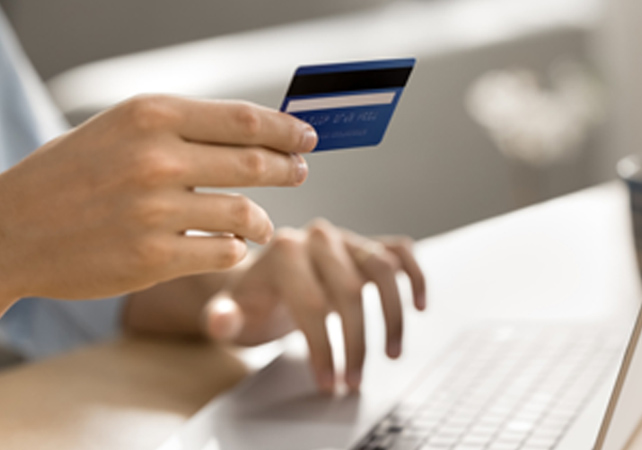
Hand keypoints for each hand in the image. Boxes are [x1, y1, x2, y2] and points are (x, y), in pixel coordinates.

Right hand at [0, 95, 316, 305]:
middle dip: (288, 169)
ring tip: (261, 222)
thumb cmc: (69, 176)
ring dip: (262, 220)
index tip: (307, 137)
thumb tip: (254, 134)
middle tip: (299, 172)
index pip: (245, 120)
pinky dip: (234, 248)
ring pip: (245, 213)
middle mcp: (156, 158)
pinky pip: (223, 251)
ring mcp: (155, 210)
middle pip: (255, 163)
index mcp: (150, 115)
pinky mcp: (154, 258)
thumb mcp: (121, 130)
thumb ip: (183, 129)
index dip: (287, 130)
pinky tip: (229, 244)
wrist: (9, 231)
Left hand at [124, 219, 426, 392]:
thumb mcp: (231, 313)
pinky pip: (400, 251)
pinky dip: (415, 275)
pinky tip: (420, 305)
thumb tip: (222, 319)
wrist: (264, 281)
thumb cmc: (250, 301)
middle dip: (355, 342)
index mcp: (283, 251)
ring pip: (382, 269)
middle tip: (354, 380)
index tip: (327, 380)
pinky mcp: (366, 244)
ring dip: (392, 316)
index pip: (310, 301)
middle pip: (349, 290)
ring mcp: (346, 239)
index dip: (321, 346)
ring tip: (392, 353)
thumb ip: (223, 317)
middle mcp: (318, 238)